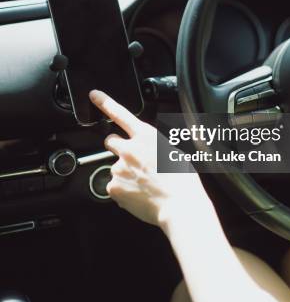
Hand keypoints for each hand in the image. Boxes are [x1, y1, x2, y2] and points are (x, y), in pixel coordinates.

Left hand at [89, 90, 208, 229]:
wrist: (180, 206)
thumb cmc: (182, 180)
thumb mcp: (173, 151)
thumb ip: (153, 145)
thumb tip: (147, 149)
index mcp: (146, 136)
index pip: (120, 113)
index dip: (105, 102)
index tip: (94, 95)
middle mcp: (129, 149)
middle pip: (110, 141)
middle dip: (118, 148)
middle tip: (132, 160)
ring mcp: (119, 168)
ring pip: (114, 167)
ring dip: (124, 173)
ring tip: (143, 184)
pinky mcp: (114, 187)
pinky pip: (113, 186)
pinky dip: (122, 190)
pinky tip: (137, 194)